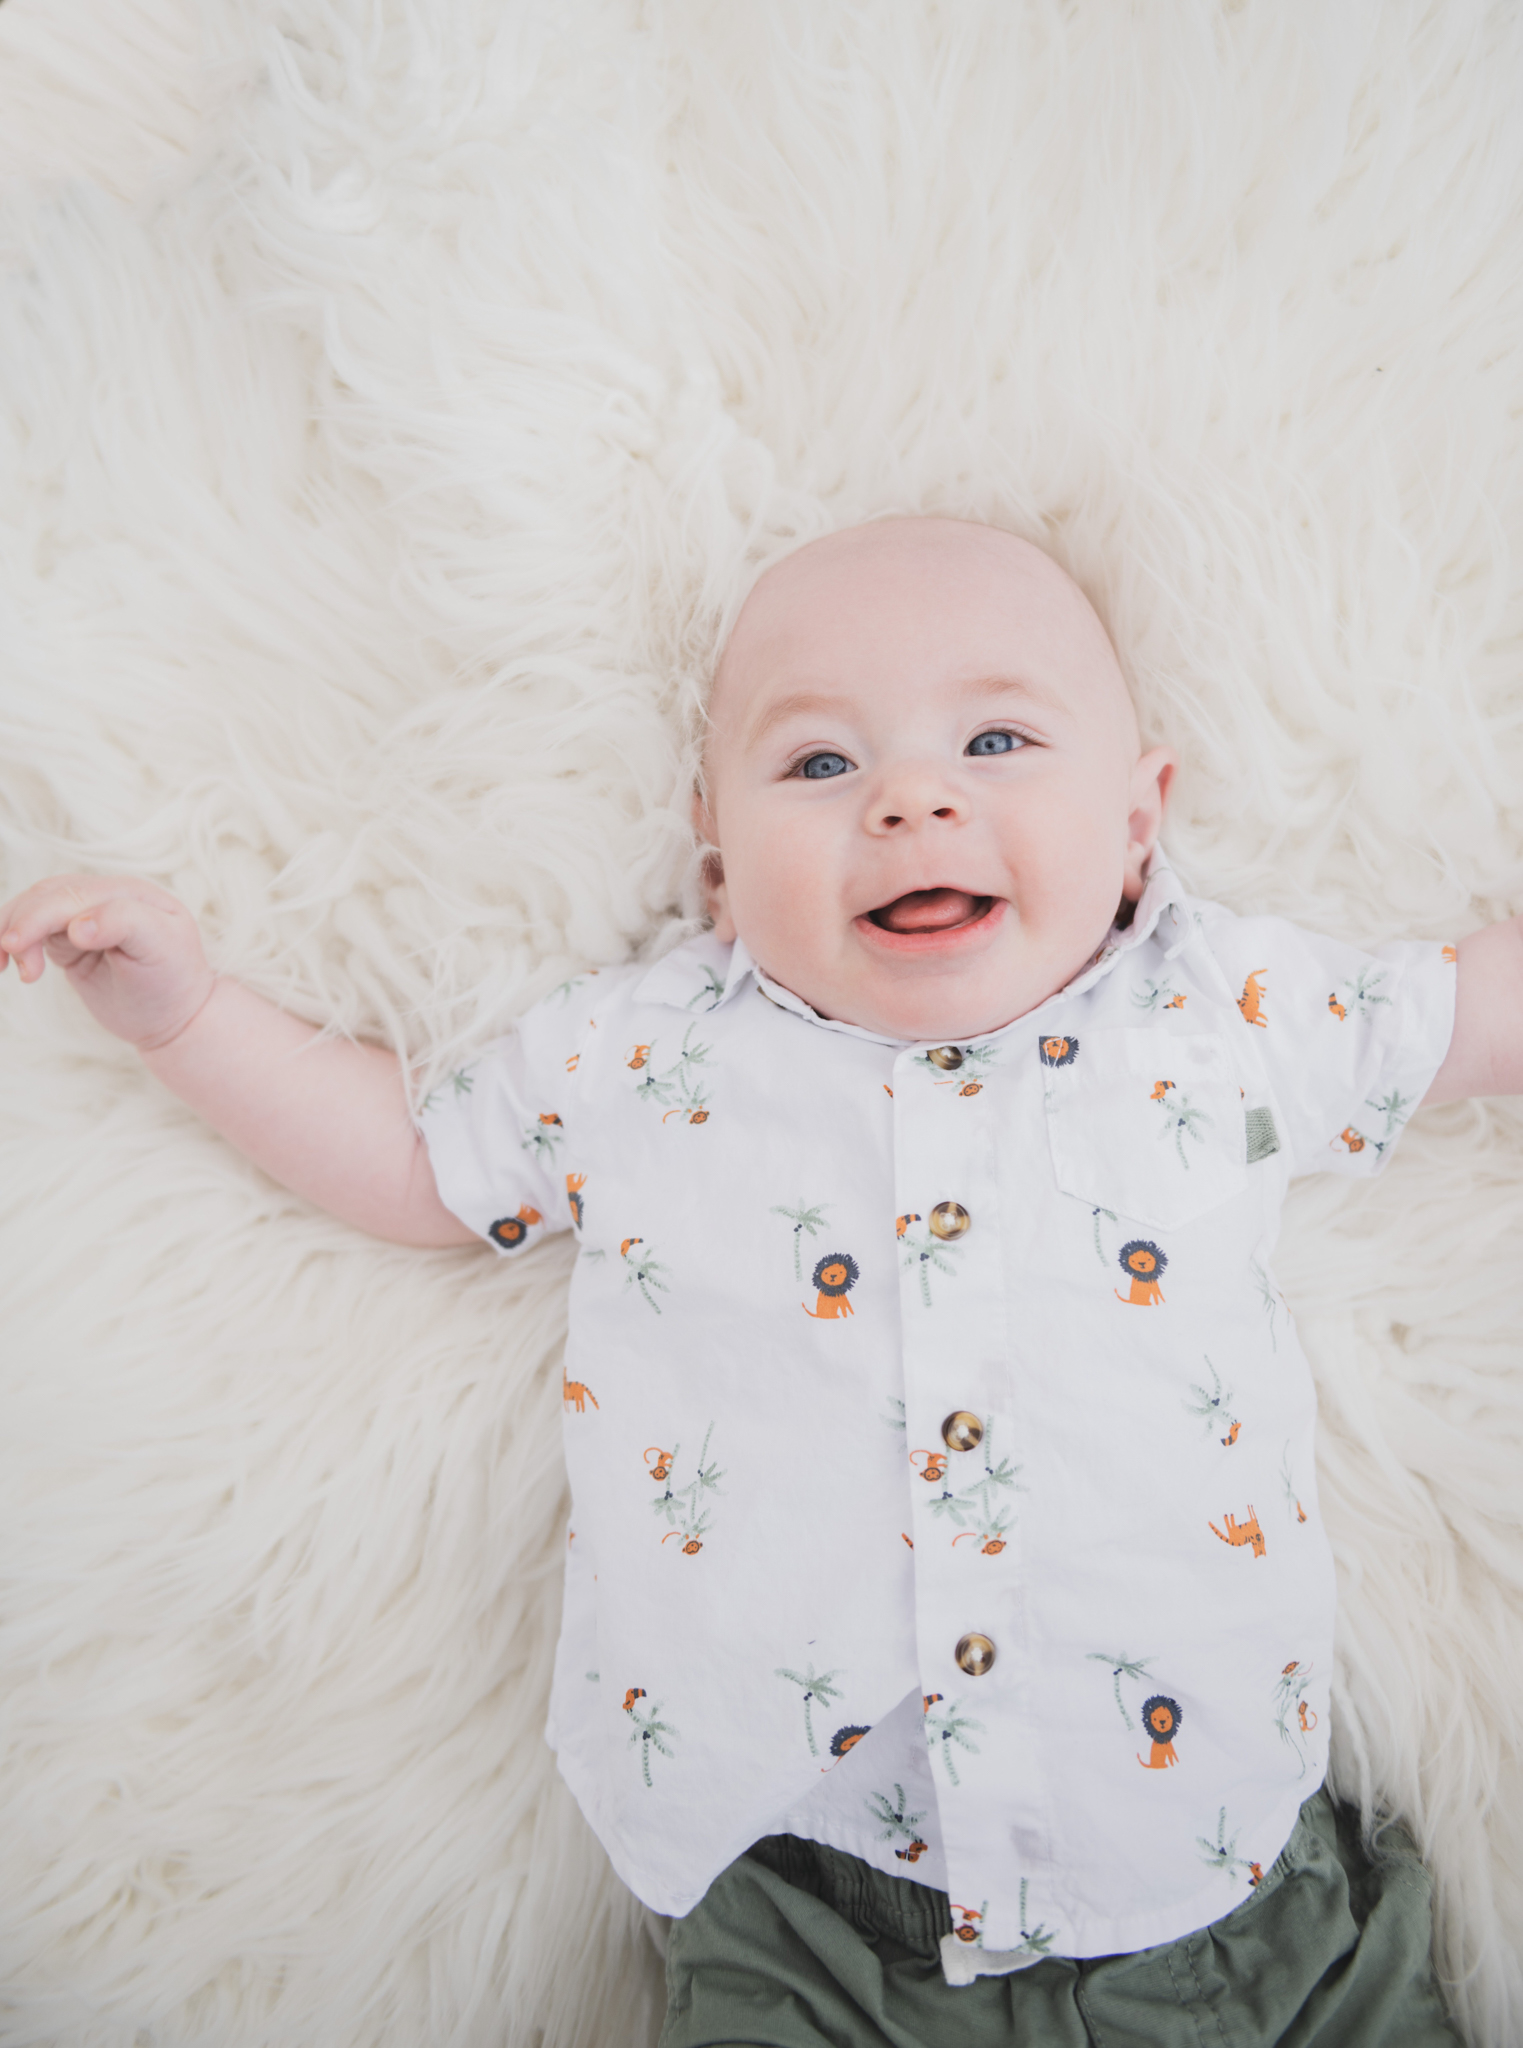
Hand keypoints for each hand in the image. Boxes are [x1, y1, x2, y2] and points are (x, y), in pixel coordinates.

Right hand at [0, 874, 215, 1050]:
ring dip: (11, 931)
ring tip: (6, 966)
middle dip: (23, 923)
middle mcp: (105, 897)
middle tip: (11, 956)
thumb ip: (124, 923)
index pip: (77, 894)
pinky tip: (9, 966)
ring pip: (32, 908)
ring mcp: (84, 916)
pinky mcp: (67, 940)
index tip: (31, 945)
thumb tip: (75, 926)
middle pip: (48, 896)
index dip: (46, 916)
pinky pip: (31, 931)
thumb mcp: (162, 948)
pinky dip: (13, 943)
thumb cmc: (173, 981)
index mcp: (131, 892)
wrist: (174, 1017)